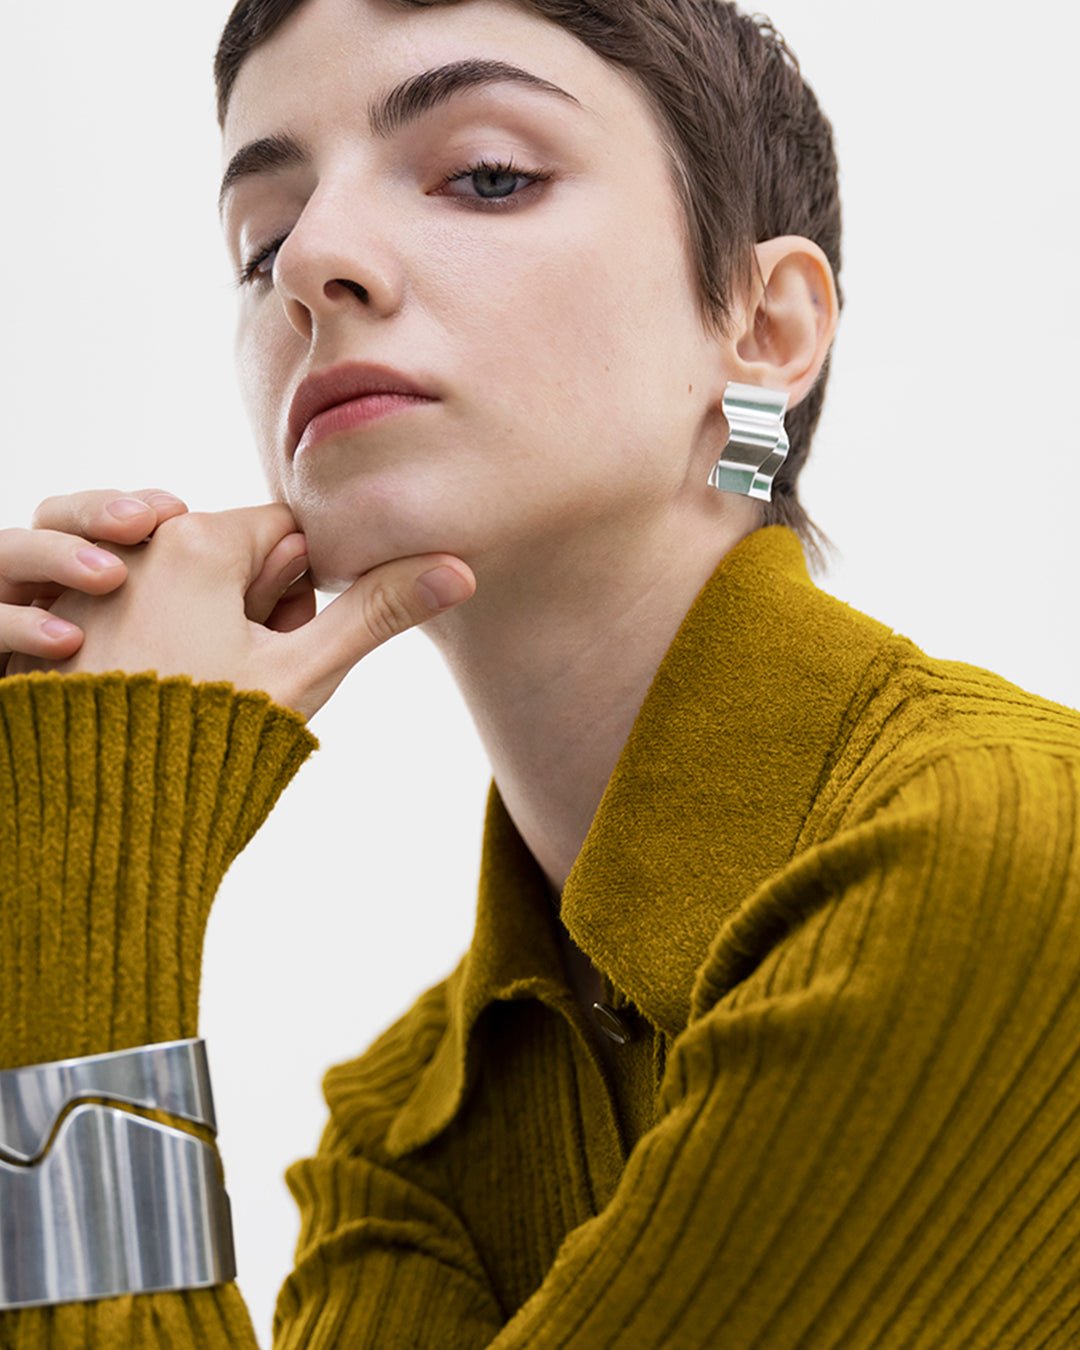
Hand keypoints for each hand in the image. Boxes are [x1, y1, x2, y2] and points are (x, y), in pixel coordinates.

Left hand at [5, 503, 475, 720]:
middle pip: (233, 555)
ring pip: (183, 583)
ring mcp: (88, 576)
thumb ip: (379, 611)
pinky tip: (146, 693)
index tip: (274, 645)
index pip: (288, 537)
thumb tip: (462, 569)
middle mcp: (135, 541)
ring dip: (201, 628)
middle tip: (231, 674)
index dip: (298, 597)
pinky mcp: (58, 614)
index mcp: (198, 539)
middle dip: (248, 610)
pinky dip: (150, 643)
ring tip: (186, 688)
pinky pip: (132, 607)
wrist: (100, 815)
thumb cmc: (204, 742)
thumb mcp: (303, 673)